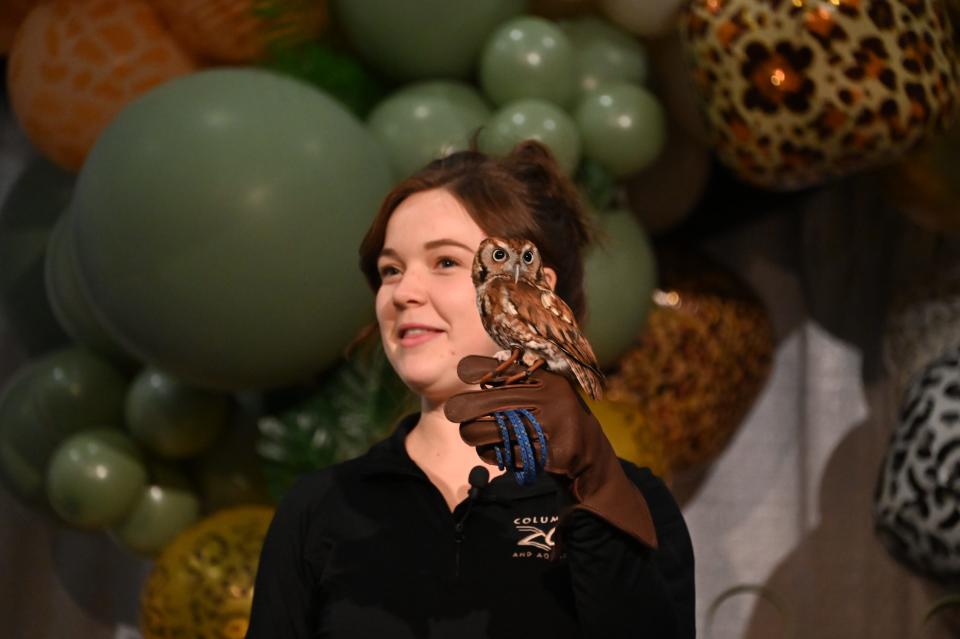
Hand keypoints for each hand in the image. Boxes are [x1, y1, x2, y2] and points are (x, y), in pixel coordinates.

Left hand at [444, 355, 656, 549]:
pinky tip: (494, 453)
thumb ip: (516, 383)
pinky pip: (505, 455)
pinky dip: (491, 455)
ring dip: (473, 436)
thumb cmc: (555, 421)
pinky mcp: (552, 454)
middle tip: (454, 413)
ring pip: (490, 431)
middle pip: (487, 402)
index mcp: (547, 378)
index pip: (502, 367)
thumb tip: (468, 370)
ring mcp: (553, 427)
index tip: (463, 374)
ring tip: (472, 436)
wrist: (590, 459)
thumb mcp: (545, 394)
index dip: (476, 369)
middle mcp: (551, 398)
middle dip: (463, 410)